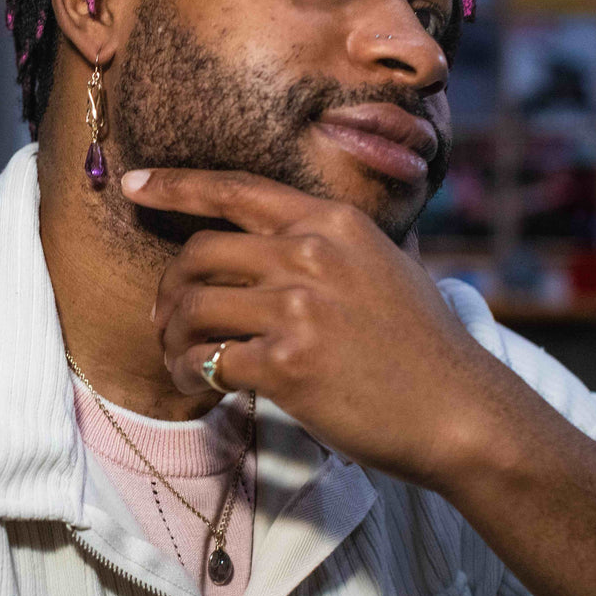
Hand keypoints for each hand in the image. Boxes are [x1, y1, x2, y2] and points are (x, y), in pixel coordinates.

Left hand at [123, 167, 524, 492]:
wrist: (461, 411)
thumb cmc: (422, 344)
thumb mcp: (385, 264)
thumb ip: (330, 243)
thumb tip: (273, 238)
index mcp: (332, 221)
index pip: (236, 189)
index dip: (176, 186)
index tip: (134, 184)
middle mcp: (311, 254)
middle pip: (200, 253)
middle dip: (170, 286)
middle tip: (166, 317)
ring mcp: (299, 308)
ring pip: (193, 307)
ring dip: (172, 336)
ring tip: (179, 357)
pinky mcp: (288, 364)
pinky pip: (207, 359)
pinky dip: (189, 372)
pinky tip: (197, 383)